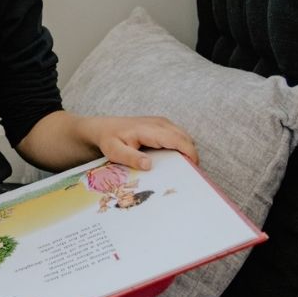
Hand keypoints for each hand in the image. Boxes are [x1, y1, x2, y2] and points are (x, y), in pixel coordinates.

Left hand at [78, 115, 197, 169]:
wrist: (103, 128)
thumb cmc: (108, 140)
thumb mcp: (114, 151)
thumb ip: (130, 158)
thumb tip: (149, 165)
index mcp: (149, 129)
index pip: (177, 140)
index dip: (190, 154)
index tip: (194, 169)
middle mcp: (159, 123)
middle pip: (185, 138)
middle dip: (191, 155)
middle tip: (188, 174)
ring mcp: (162, 122)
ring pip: (184, 136)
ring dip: (186, 150)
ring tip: (182, 168)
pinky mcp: (162, 124)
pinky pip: (178, 135)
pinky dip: (181, 146)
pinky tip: (174, 160)